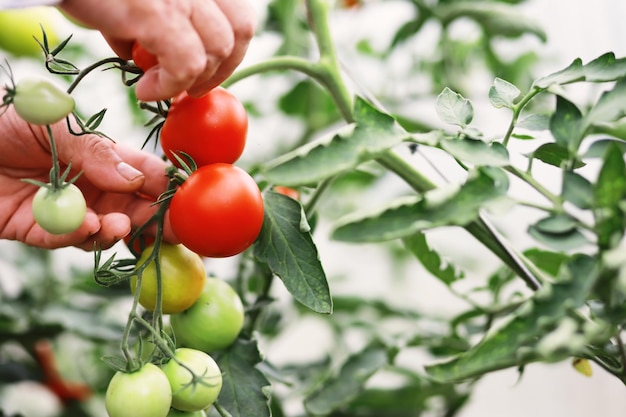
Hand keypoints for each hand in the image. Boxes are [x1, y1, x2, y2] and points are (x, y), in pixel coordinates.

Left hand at [0, 106, 177, 249]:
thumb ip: (96, 152)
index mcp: (102, 158)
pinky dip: (79, 236)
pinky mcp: (40, 231)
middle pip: (135, 209)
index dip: (165, 187)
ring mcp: (69, 211)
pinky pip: (67, 239)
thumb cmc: (2, 122)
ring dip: (118, 230)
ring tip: (118, 225)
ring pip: (107, 230)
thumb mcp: (53, 125)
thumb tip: (138, 180)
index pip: (145, 174)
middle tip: (171, 229)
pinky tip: (87, 226)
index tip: (184, 199)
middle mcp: (92, 187)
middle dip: (155, 220)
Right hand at [58, 0, 256, 100]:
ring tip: (155, 84)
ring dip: (190, 80)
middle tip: (191, 88)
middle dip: (220, 69)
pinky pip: (185, 64)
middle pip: (240, 32)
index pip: (240, 12)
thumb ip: (151, 18)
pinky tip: (146, 90)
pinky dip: (170, 86)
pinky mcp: (159, 12)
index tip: (209, 70)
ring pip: (217, 51)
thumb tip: (144, 54)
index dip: (230, 48)